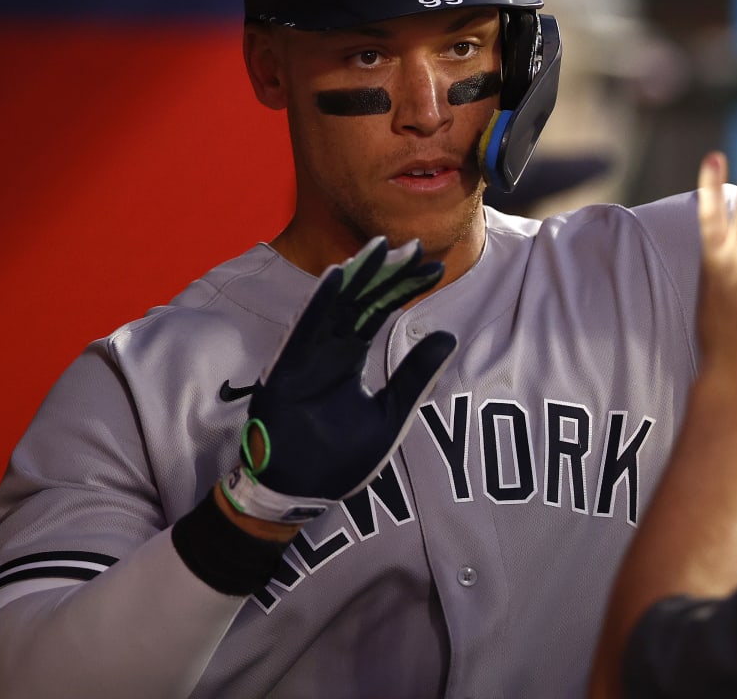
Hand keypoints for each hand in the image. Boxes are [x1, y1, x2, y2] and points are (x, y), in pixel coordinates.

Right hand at [222, 238, 456, 524]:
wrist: (296, 490)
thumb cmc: (338, 458)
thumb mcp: (388, 414)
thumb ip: (414, 376)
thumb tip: (449, 336)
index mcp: (349, 358)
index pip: (380, 311)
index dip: (404, 288)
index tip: (434, 267)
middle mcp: (328, 350)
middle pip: (360, 301)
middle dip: (385, 273)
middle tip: (413, 246)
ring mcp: (307, 356)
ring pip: (335, 306)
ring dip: (357, 277)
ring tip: (380, 249)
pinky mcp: (287, 369)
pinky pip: (306, 329)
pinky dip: (320, 302)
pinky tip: (338, 276)